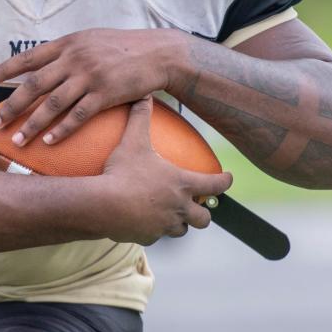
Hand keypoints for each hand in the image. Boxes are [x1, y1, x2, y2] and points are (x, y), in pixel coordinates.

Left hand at [0, 27, 187, 145]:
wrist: (159, 53)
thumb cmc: (124, 48)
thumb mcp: (91, 40)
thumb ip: (67, 51)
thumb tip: (42, 63)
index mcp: (68, 43)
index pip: (28, 58)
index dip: (3, 70)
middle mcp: (75, 58)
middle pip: (34, 85)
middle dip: (11, 106)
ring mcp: (89, 76)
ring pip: (52, 104)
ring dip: (31, 124)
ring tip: (17, 141)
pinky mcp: (105, 94)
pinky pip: (78, 116)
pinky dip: (61, 130)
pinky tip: (48, 142)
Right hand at [100, 98, 233, 244]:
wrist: (103, 205)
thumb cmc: (121, 172)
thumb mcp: (132, 141)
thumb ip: (140, 118)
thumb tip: (144, 94)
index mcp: (182, 184)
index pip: (214, 184)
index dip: (225, 181)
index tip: (228, 178)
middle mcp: (179, 207)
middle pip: (203, 218)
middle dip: (203, 213)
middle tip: (198, 206)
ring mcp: (164, 225)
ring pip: (181, 230)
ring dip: (179, 223)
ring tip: (171, 217)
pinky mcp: (148, 237)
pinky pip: (155, 236)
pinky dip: (153, 231)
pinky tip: (142, 223)